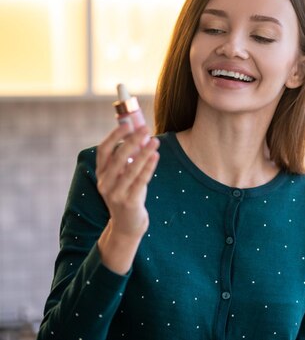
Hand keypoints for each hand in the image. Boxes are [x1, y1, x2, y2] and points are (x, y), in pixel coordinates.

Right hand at [96, 124, 159, 241]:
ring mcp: (116, 194)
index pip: (104, 150)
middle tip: (145, 129)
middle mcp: (105, 183)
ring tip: (155, 140)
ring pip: (130, 169)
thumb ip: (128, 161)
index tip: (127, 124)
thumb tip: (140, 136)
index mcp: (101, 174)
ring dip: (144, 153)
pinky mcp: (129, 202)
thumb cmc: (127, 195)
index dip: (115, 136)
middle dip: (132, 141)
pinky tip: (156, 156)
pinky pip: (140, 181)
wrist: (127, 225)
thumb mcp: (122, 178)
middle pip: (118, 158)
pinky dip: (148, 167)